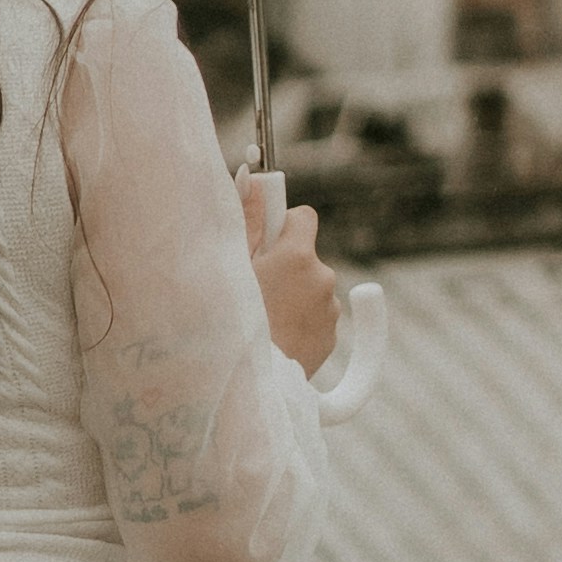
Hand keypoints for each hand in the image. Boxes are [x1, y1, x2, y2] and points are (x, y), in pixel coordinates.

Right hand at [243, 172, 340, 383]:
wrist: (249, 388)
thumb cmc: (231, 322)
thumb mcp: (231, 266)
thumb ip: (246, 217)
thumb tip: (251, 174)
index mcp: (297, 257)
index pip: (302, 216)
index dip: (281, 225)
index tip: (263, 240)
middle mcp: (322, 279)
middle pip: (304, 256)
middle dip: (284, 265)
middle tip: (253, 288)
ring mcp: (329, 311)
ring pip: (310, 288)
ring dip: (291, 295)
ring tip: (262, 319)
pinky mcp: (330, 338)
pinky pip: (315, 316)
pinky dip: (299, 321)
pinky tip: (275, 337)